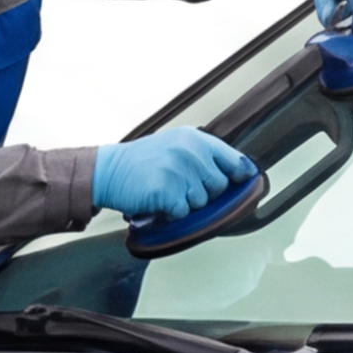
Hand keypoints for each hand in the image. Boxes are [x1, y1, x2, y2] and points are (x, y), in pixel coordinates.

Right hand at [90, 129, 255, 222]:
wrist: (107, 170)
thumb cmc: (141, 161)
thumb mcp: (174, 145)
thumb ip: (202, 155)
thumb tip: (237, 172)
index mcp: (195, 139)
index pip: (234, 160)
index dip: (241, 174)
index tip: (245, 180)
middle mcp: (190, 152)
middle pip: (219, 186)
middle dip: (203, 192)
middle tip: (180, 186)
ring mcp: (179, 172)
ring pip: (201, 202)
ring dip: (185, 204)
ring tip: (166, 191)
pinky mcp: (167, 192)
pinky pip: (182, 213)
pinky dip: (170, 213)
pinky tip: (157, 201)